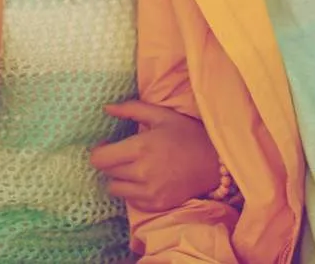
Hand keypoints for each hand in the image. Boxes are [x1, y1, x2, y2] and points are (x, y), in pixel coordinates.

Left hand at [89, 100, 221, 211]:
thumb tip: (106, 108)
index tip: (107, 145)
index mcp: (140, 148)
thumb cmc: (187, 134)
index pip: (99, 159)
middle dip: (111, 161)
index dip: (99, 151)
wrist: (215, 162)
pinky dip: (133, 191)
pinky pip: (131, 200)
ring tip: (134, 167)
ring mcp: (149, 192)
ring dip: (120, 178)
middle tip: (124, 154)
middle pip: (107, 172)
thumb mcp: (161, 115)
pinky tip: (146, 179)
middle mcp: (142, 173)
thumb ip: (131, 109)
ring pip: (115, 188)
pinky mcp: (156, 204)